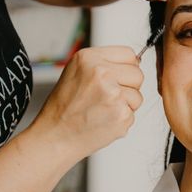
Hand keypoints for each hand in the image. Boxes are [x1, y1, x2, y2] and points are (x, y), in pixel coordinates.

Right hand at [29, 46, 142, 160]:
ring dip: (126, 105)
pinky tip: (103, 121)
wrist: (53, 137)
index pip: (129, 54)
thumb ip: (104, 63)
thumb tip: (136, 61)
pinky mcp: (120, 114)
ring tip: (102, 110)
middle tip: (107, 98)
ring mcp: (112, 94)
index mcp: (89, 57)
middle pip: (138, 74)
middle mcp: (101, 72)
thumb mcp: (76, 72)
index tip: (117, 78)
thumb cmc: (64, 107)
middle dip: (128, 87)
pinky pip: (133, 114)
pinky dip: (121, 120)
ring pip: (138, 96)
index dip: (126, 68)